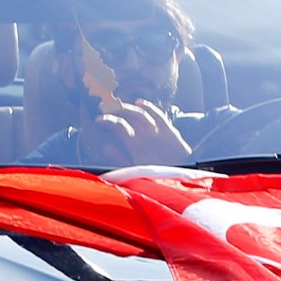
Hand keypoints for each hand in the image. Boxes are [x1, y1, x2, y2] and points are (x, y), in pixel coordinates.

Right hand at [75, 97, 192, 167]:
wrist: (181, 177)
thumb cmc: (156, 178)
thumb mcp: (134, 171)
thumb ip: (119, 159)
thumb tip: (106, 147)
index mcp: (136, 145)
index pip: (118, 126)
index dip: (107, 120)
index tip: (98, 120)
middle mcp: (147, 135)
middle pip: (129, 116)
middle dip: (117, 110)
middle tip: (108, 110)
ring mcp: (159, 131)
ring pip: (142, 114)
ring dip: (130, 108)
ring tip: (120, 106)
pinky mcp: (170, 131)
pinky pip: (158, 114)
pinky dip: (149, 107)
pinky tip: (140, 102)